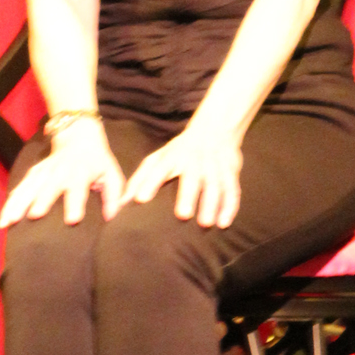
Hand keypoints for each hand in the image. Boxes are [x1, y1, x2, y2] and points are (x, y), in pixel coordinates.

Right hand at [0, 121, 125, 227]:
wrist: (78, 134)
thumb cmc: (98, 160)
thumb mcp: (112, 173)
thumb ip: (113, 196)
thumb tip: (111, 218)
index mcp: (81, 173)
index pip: (78, 189)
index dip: (76, 203)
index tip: (72, 219)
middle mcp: (60, 172)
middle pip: (49, 187)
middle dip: (41, 200)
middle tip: (34, 216)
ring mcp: (44, 171)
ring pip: (29, 188)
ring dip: (18, 203)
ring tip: (7, 222)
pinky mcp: (34, 172)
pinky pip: (21, 187)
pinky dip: (11, 201)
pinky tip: (3, 217)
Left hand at [123, 124, 242, 227]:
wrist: (215, 130)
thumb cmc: (180, 151)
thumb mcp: (159, 158)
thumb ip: (141, 179)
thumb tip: (122, 202)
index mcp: (173, 156)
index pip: (159, 168)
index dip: (150, 183)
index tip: (141, 199)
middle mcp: (194, 160)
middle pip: (192, 177)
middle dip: (188, 195)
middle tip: (182, 215)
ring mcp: (214, 165)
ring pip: (215, 185)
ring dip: (211, 204)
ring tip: (205, 223)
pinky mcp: (230, 171)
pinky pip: (232, 189)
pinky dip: (230, 206)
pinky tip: (224, 222)